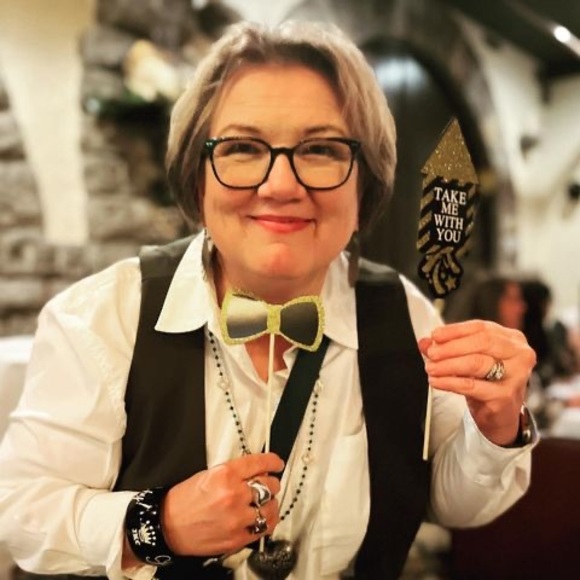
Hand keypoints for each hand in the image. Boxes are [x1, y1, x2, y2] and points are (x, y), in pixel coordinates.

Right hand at [161, 452, 283, 555]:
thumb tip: (256, 470)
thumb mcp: (208, 474)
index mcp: (224, 475)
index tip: (276, 463)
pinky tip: (262, 516)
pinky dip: (266, 520)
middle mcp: (233, 495)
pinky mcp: (237, 538)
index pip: (259, 463)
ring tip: (264, 502)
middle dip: (270, 482)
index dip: (272, 462)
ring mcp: (237, 518)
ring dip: (269, 502)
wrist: (167, 526)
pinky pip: (264, 528)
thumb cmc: (183, 500)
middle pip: (268, 485)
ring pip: (270, 507)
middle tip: (267, 483)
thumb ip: (234, 472)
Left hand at [418, 320, 535, 445]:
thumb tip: (425, 342)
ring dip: (448, 365)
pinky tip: (437, 381)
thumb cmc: (487, 382)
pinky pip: (473, 385)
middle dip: (451, 347)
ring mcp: (516, 375)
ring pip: (477, 363)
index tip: (435, 335)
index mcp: (511, 339)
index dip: (455, 330)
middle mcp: (519, 354)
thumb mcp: (468, 359)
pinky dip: (451, 382)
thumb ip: (447, 348)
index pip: (480, 327)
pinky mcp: (505, 396)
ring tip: (431, 368)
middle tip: (431, 353)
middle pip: (482, 342)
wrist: (501, 414)